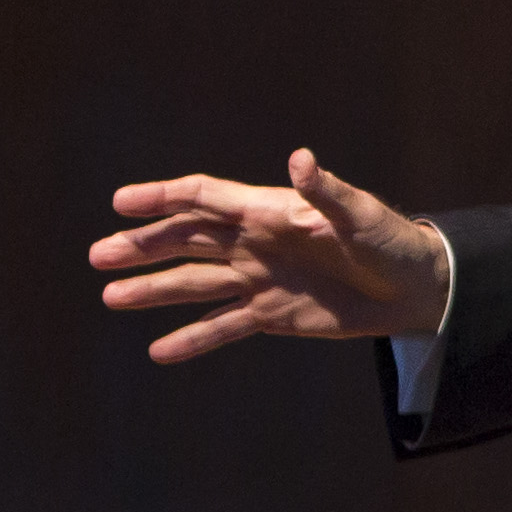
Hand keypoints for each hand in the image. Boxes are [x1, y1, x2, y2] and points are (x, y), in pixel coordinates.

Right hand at [88, 150, 452, 362]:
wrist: (413, 287)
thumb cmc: (388, 239)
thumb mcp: (359, 214)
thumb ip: (325, 192)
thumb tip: (301, 160)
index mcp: (268, 210)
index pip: (203, 199)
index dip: (162, 198)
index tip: (121, 203)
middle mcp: (253, 242)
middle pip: (185, 241)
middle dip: (142, 246)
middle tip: (99, 255)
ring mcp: (258, 279)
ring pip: (194, 284)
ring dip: (153, 290)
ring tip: (111, 297)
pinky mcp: (271, 314)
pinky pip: (223, 328)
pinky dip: (191, 339)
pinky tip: (158, 352)